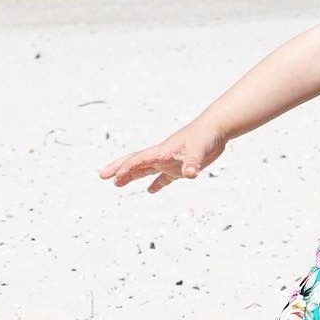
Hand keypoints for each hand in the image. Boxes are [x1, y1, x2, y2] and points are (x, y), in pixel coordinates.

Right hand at [98, 120, 228, 193]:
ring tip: (118, 184)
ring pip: (146, 170)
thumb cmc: (205, 137)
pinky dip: (158, 184)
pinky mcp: (180, 166)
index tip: (115, 177)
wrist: (217, 129)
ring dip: (132, 176)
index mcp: (162, 151)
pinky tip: (151, 191)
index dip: (127, 168)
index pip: (140, 160)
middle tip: (102, 176)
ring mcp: (170, 161)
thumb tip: (190, 175)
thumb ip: (193, 163)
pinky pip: (165, 177)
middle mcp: (162, 156)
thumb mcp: (199, 151)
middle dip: (119, 169)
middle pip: (136, 162)